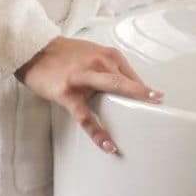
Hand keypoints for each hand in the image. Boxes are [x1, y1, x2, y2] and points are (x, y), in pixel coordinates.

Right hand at [14, 34, 163, 155]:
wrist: (35, 51)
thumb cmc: (65, 54)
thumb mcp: (91, 54)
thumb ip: (109, 68)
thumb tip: (128, 88)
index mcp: (105, 55)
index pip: (130, 74)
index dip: (144, 89)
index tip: (156, 101)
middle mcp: (97, 63)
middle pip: (126, 81)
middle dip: (145, 94)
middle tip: (160, 104)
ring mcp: (82, 78)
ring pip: (112, 90)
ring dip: (130, 103)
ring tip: (145, 120)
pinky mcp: (68, 94)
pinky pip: (86, 117)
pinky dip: (98, 132)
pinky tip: (109, 144)